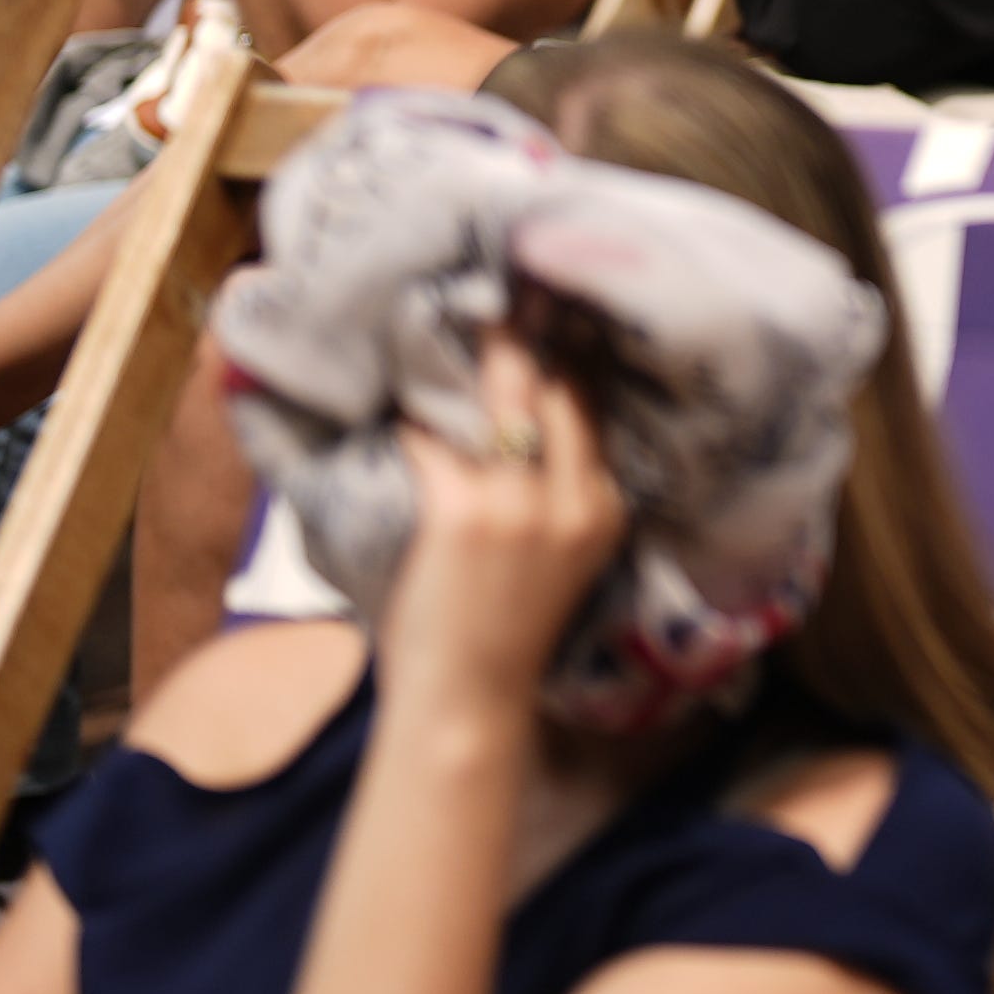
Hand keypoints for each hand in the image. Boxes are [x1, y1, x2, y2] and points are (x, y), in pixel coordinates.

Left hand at [380, 329, 632, 720]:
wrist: (467, 704)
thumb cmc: (501, 635)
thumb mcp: (558, 560)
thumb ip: (551, 498)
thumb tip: (511, 426)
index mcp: (602, 509)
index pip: (590, 410)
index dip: (566, 358)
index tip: (547, 311)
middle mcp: (572, 498)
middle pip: (554, 390)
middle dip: (525, 339)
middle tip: (498, 290)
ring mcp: (519, 504)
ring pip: (500, 400)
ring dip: (469, 359)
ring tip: (439, 315)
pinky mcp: (462, 511)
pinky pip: (430, 440)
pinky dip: (408, 420)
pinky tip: (391, 399)